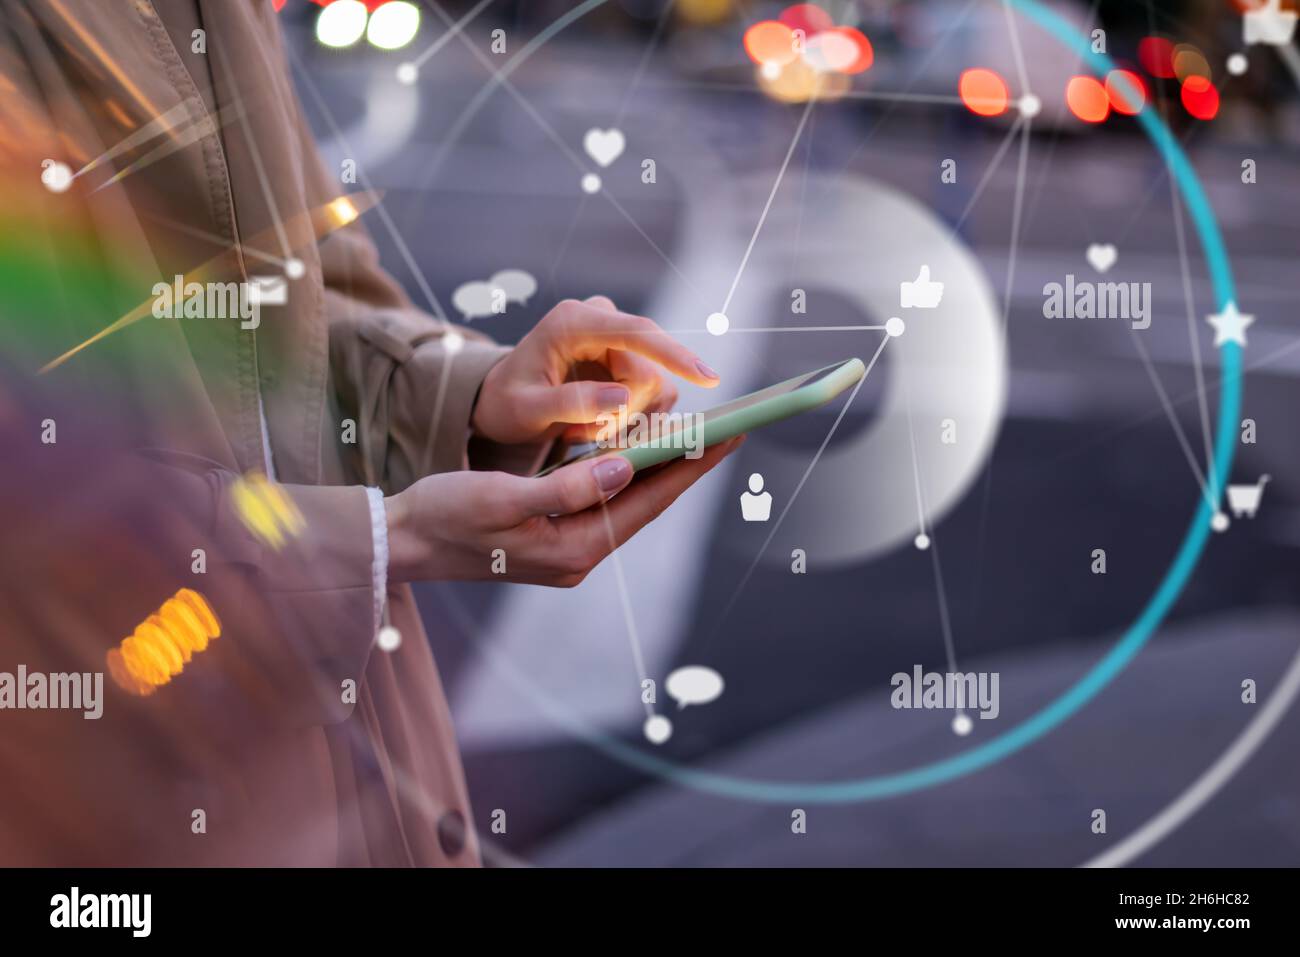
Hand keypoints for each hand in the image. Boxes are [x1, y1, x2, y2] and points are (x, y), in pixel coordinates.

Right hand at [385, 437, 742, 586]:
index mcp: (571, 550)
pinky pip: (604, 501)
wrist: (403, 542)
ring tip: (695, 431)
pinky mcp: (553, 536)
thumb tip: (625, 467)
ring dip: (659, 466)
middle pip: (646, 502)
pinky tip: (639, 450)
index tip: (729, 433)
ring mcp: (567, 548)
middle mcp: (578, 555)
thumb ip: (566, 487)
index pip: (647, 500)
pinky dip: (626, 473)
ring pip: (627, 501)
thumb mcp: (501, 498)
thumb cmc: (444, 516)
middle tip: (727, 425)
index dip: (690, 464)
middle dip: (686, 463)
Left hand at [470, 296, 719, 445]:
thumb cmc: (508, 404)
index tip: (708, 378)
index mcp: (574, 321)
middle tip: (584, 437)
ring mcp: (619, 338)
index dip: (675, 355)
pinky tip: (594, 426)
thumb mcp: (526, 410)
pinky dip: (629, 420)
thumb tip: (623, 397)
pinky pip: (652, 396)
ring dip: (627, 421)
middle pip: (651, 372)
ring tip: (582, 431)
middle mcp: (602, 320)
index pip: (638, 332)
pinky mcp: (629, 358)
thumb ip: (570, 403)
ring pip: (658, 387)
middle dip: (627, 414)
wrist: (503, 400)